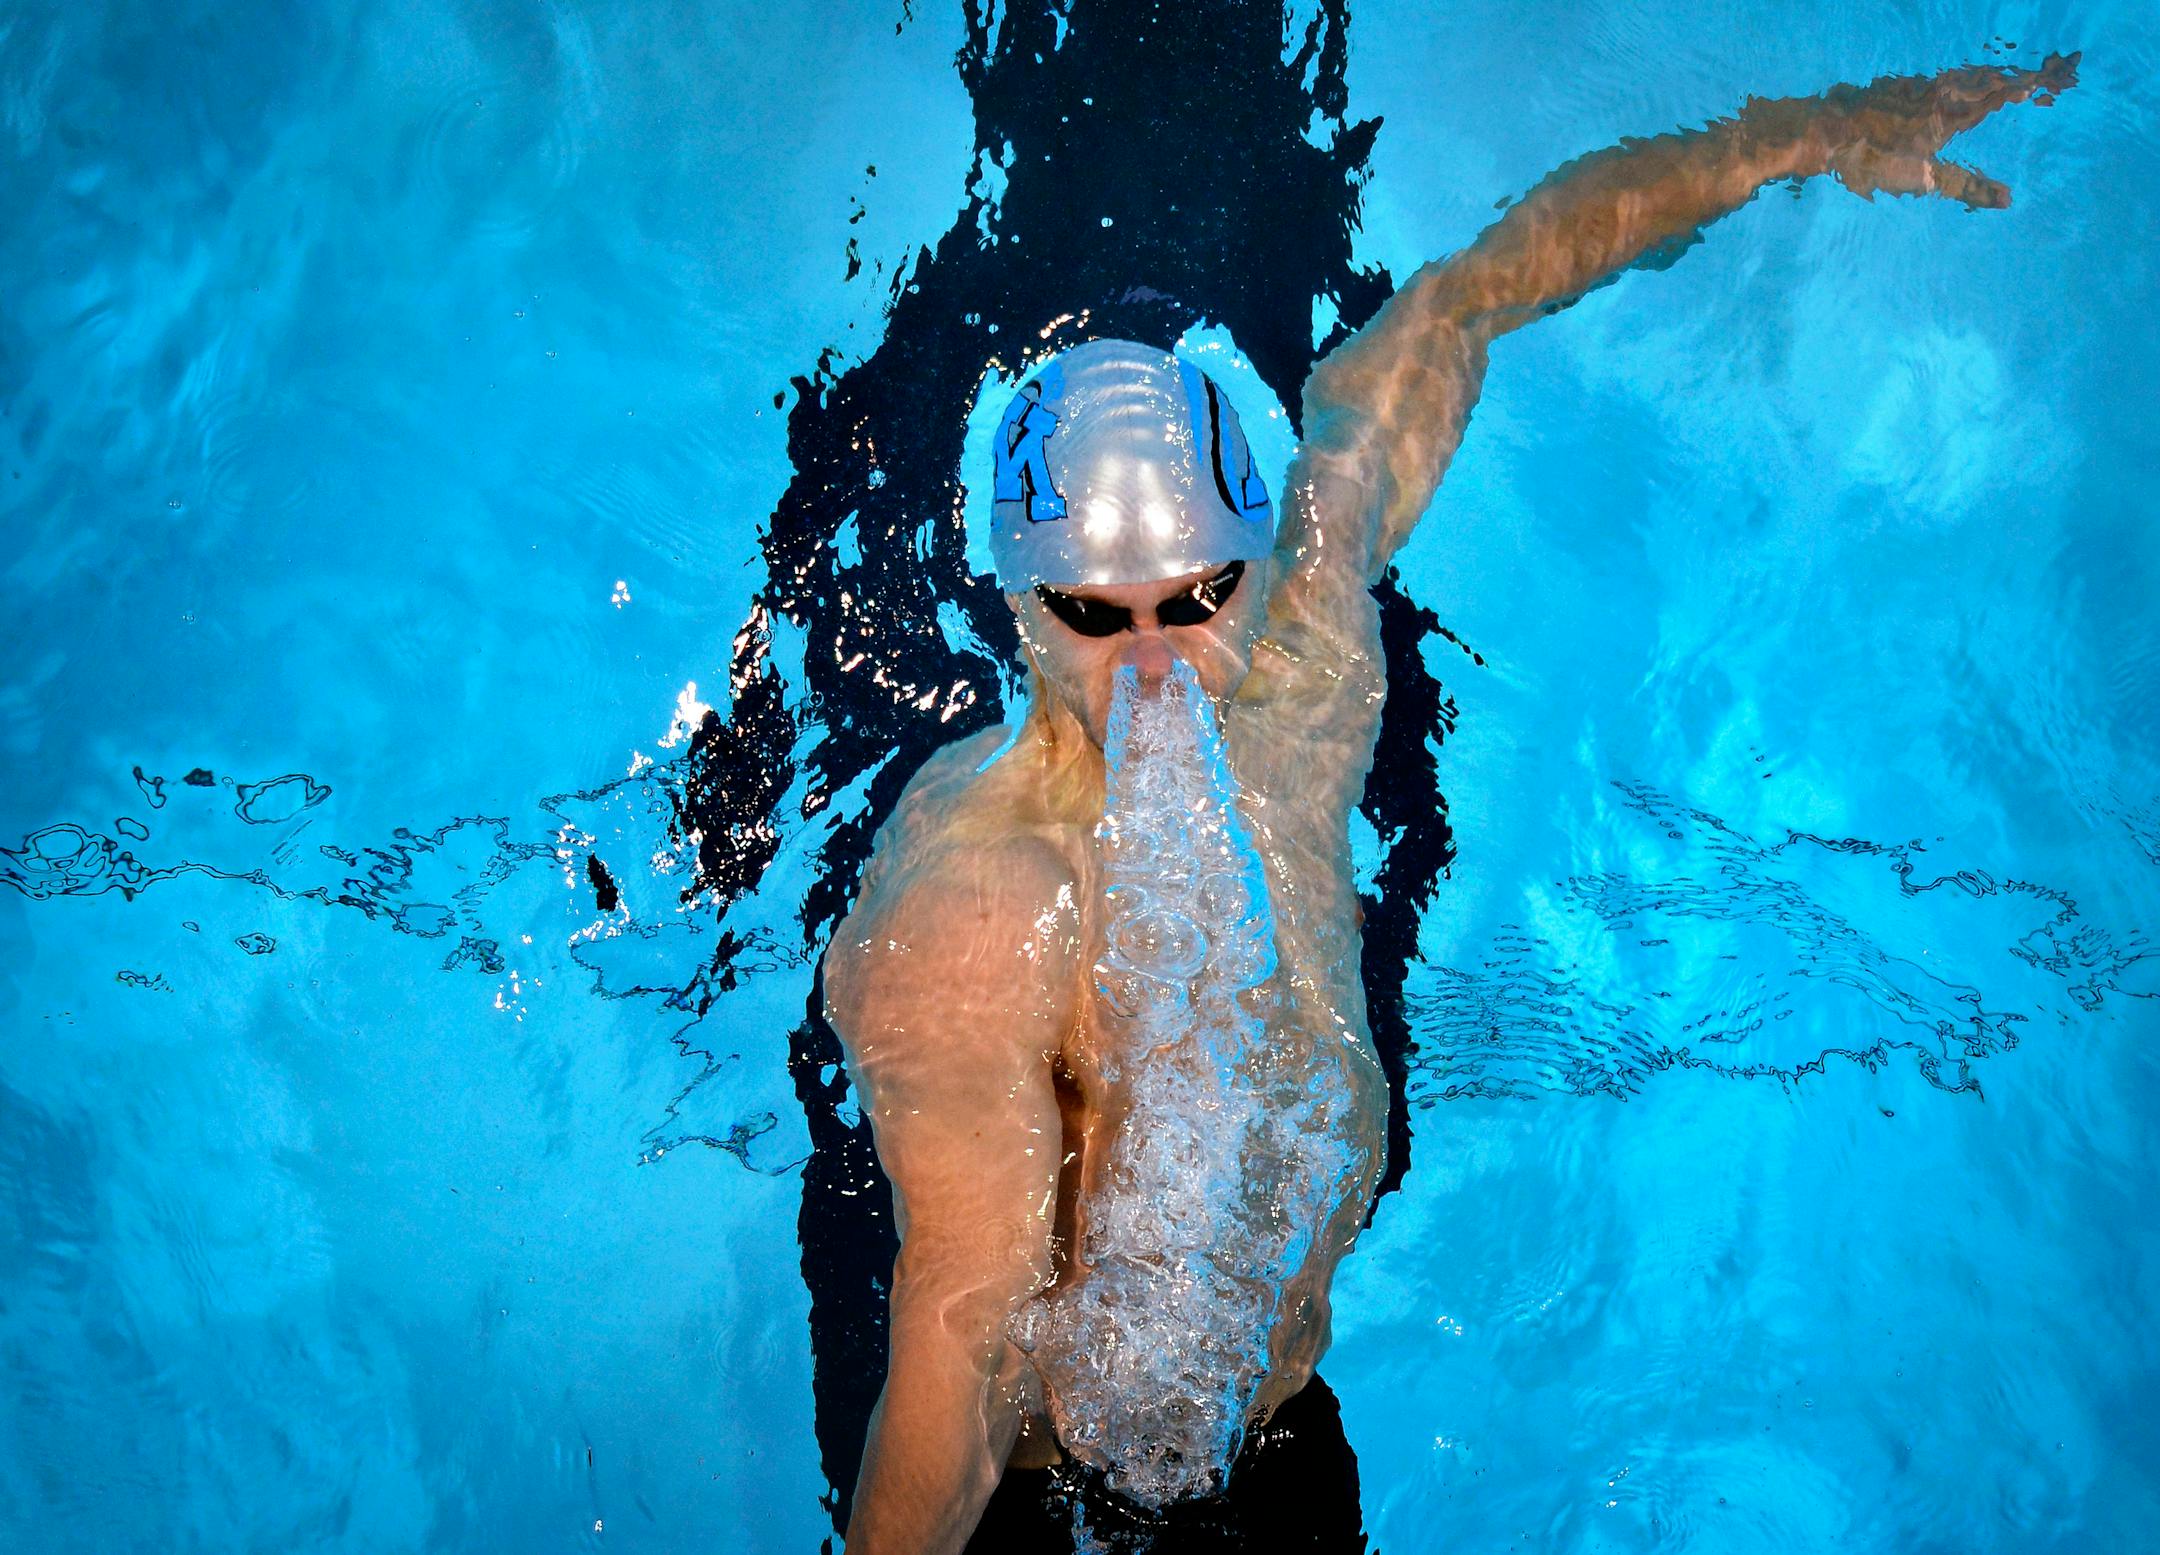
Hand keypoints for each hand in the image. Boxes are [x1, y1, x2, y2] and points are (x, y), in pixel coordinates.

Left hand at [1817, 52, 2078, 208]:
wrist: (1826, 133)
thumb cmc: (1874, 158)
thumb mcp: (1923, 179)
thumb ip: (1965, 187)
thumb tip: (2008, 200)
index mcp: (1950, 111)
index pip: (1997, 94)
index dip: (2022, 86)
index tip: (2047, 78)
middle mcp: (1936, 92)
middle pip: (1980, 81)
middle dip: (2006, 79)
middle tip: (2032, 74)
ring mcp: (1912, 88)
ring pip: (1956, 80)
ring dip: (1978, 80)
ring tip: (1996, 81)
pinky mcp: (1891, 90)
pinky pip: (1932, 83)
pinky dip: (1948, 85)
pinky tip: (1944, 89)